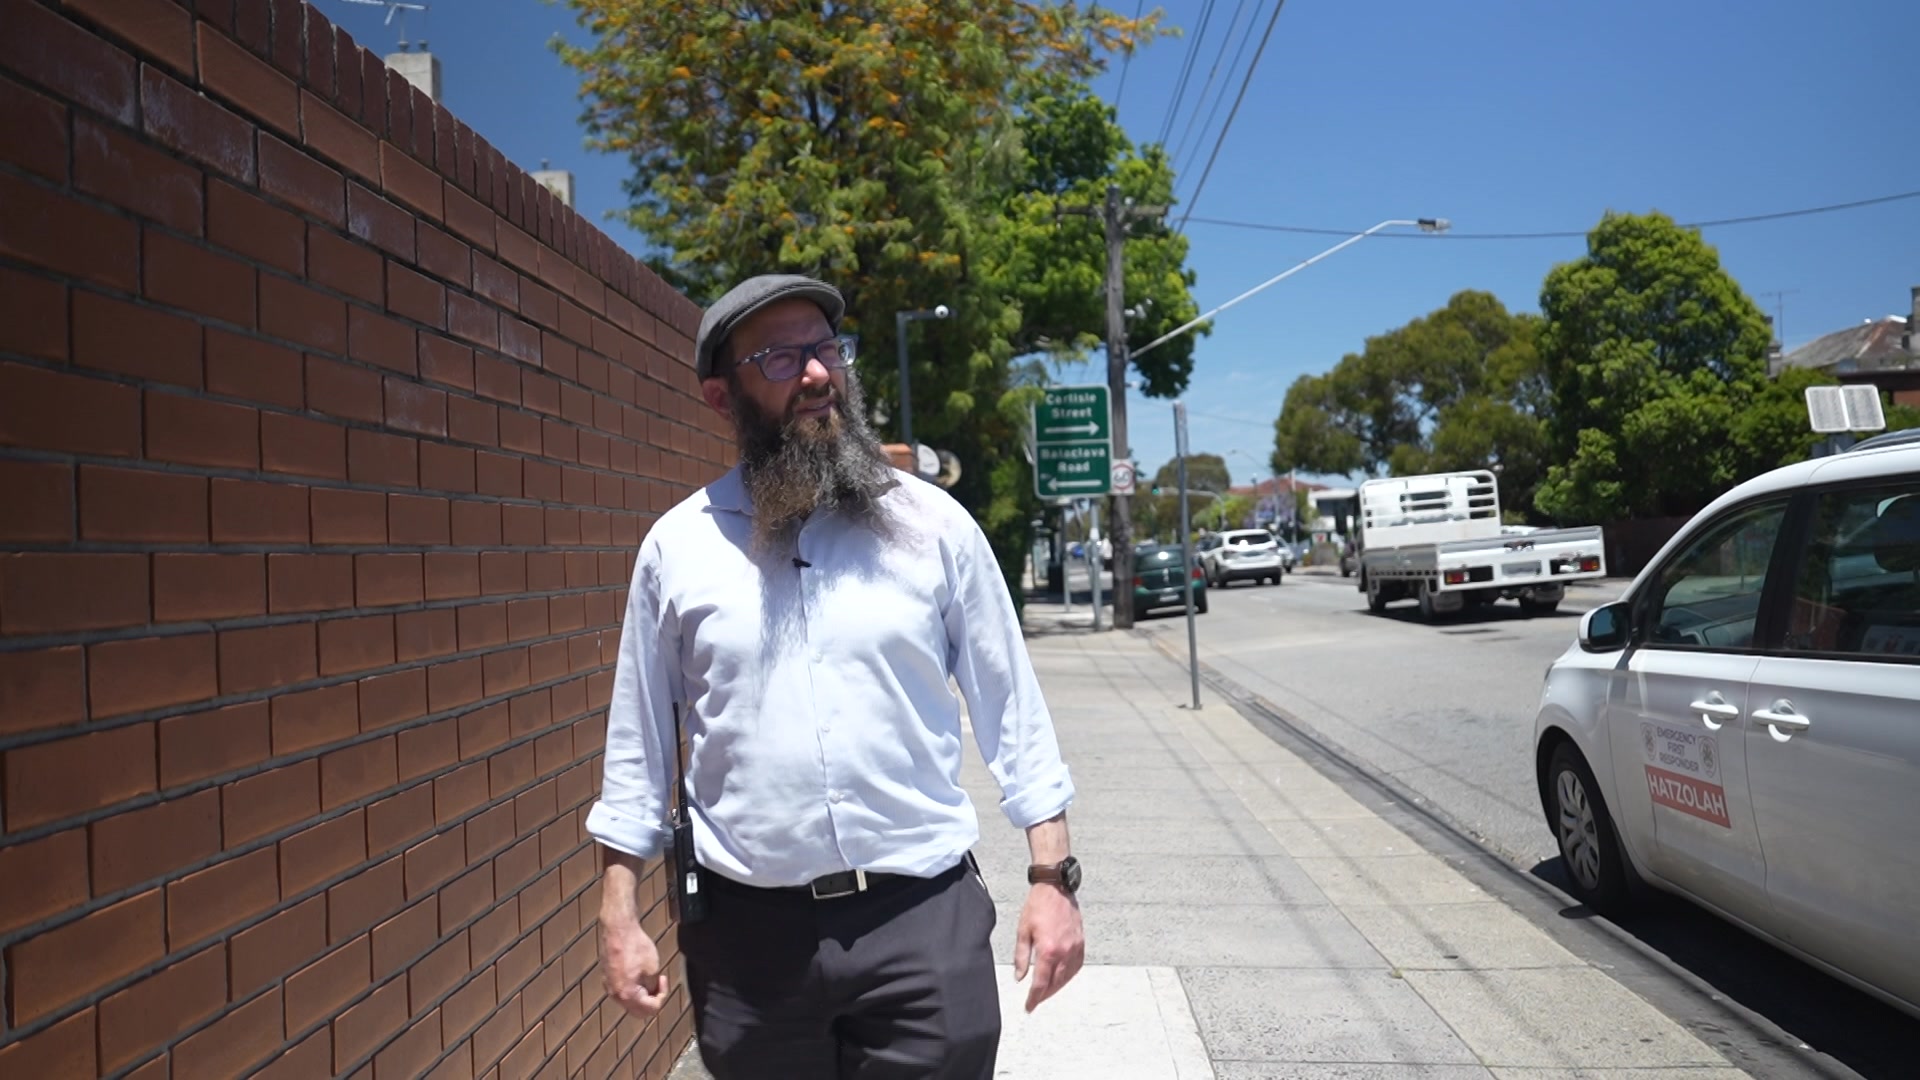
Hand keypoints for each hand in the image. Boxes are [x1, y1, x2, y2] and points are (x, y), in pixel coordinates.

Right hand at [599, 914, 670, 1018]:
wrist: (619, 930)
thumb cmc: (636, 947)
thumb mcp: (653, 969)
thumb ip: (653, 988)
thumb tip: (651, 994)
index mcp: (627, 995)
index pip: (651, 1009)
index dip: (661, 996)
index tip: (662, 980)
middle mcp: (615, 995)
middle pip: (638, 1011)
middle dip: (651, 1000)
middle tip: (658, 984)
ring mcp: (609, 987)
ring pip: (629, 1002)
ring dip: (642, 995)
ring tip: (648, 976)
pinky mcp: (607, 979)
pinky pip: (622, 992)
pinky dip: (633, 989)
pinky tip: (638, 973)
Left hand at [1013, 882, 1083, 1012]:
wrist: (1055, 888)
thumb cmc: (1037, 906)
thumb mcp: (1023, 931)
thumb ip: (1021, 957)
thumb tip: (1020, 977)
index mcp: (1048, 950)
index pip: (1041, 983)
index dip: (1034, 998)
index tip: (1029, 1007)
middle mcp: (1064, 951)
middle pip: (1055, 983)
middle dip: (1045, 995)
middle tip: (1035, 1001)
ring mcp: (1075, 947)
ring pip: (1068, 977)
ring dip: (1057, 987)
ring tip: (1046, 992)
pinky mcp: (1081, 942)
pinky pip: (1077, 966)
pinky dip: (1069, 975)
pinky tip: (1062, 977)